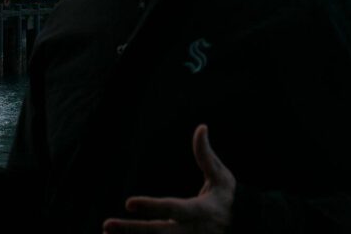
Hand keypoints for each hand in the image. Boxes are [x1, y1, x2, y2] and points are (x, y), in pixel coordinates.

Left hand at [102, 125, 235, 231]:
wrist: (244, 228)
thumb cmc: (228, 198)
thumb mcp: (221, 176)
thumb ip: (206, 155)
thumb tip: (201, 127)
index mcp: (199, 211)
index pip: (171, 209)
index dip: (150, 206)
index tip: (128, 202)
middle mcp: (190, 232)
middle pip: (156, 233)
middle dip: (131, 230)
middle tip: (107, 224)